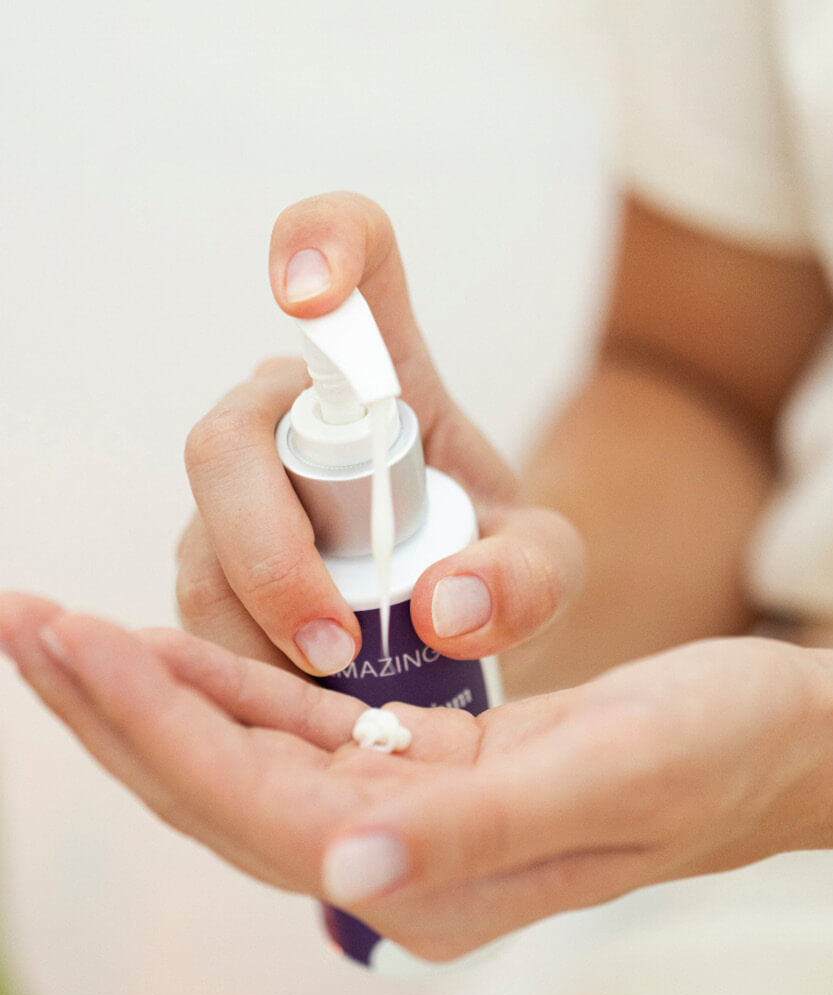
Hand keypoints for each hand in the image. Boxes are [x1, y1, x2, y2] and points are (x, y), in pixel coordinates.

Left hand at [3, 592, 831, 961]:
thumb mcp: (612, 779)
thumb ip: (475, 836)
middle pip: (211, 784)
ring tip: (63, 629)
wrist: (757, 742)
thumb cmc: (707, 754)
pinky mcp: (412, 763)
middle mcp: (391, 855)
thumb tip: (343, 870)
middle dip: (108, 704)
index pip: (247, 801)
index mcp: (426, 876)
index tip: (70, 637)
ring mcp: (394, 809)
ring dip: (146, 689)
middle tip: (22, 621)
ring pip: (236, 752)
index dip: (152, 719)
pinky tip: (169, 647)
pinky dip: (221, 683)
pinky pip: (289, 726)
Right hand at [176, 192, 582, 680]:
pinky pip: (193, 612)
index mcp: (387, 378)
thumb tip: (442, 605)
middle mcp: (291, 422)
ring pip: (202, 543)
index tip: (308, 291)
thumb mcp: (546, 567)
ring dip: (255, 626)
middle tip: (339, 642)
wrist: (462, 615)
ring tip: (335, 690)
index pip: (352, 259)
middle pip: (228, 443)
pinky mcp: (212, 567)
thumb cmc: (500, 562)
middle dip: (271, 550)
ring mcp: (239, 496)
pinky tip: (299, 699)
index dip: (320, 243)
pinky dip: (242, 665)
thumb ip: (530, 575)